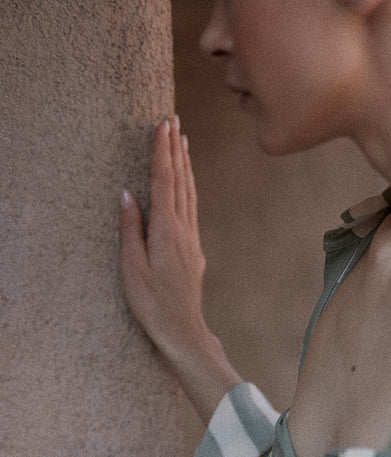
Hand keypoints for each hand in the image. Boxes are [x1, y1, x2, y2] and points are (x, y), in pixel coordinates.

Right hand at [120, 116, 205, 353]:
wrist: (183, 332)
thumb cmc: (153, 305)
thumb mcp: (133, 267)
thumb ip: (131, 229)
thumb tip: (127, 194)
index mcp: (166, 230)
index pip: (164, 182)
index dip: (162, 152)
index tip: (162, 126)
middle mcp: (184, 231)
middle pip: (181, 182)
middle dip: (176, 150)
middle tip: (173, 121)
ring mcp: (192, 241)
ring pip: (190, 195)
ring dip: (185, 166)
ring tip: (183, 142)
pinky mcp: (194, 253)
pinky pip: (192, 210)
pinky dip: (189, 189)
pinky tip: (187, 185)